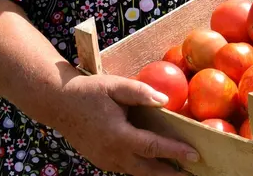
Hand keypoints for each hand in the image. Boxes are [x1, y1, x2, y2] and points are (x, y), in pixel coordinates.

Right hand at [55, 73, 200, 175]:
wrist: (58, 103)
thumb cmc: (88, 92)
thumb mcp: (115, 86)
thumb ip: (141, 92)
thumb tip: (165, 101)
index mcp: (118, 136)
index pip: (153, 147)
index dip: (175, 152)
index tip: (195, 155)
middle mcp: (112, 154)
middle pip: (147, 170)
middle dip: (171, 174)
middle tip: (194, 172)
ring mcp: (105, 160)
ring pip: (136, 173)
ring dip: (157, 173)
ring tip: (178, 171)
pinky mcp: (101, 160)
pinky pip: (126, 168)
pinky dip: (142, 169)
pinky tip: (154, 164)